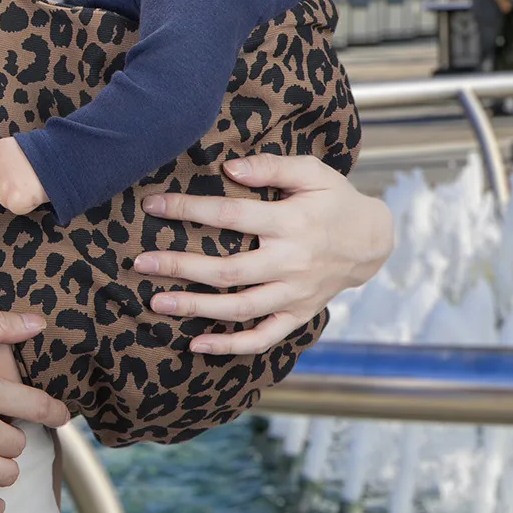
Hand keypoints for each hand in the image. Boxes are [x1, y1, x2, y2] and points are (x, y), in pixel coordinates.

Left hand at [0, 137, 47, 213]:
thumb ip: (4, 159)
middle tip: (27, 177)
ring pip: (4, 199)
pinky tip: (35, 191)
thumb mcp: (19, 147)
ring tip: (33, 182)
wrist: (64, 158)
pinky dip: (27, 204)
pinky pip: (16, 207)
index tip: (10, 172)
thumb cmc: (44, 153)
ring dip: (17, 196)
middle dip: (8, 187)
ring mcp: (4, 182)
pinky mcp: (15, 198)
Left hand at [130, 153, 392, 355]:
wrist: (371, 241)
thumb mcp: (312, 171)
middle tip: (141, 262)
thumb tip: (230, 167)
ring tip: (156, 303)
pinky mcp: (298, 315)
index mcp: (290, 223)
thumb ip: (271, 167)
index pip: (231, 215)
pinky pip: (263, 337)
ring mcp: (294, 295)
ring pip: (239, 308)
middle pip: (228, 270)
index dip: (189, 209)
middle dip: (181, 267)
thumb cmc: (334, 198)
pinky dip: (231, 346)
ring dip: (196, 309)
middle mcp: (290, 263)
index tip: (153, 205)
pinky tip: (197, 344)